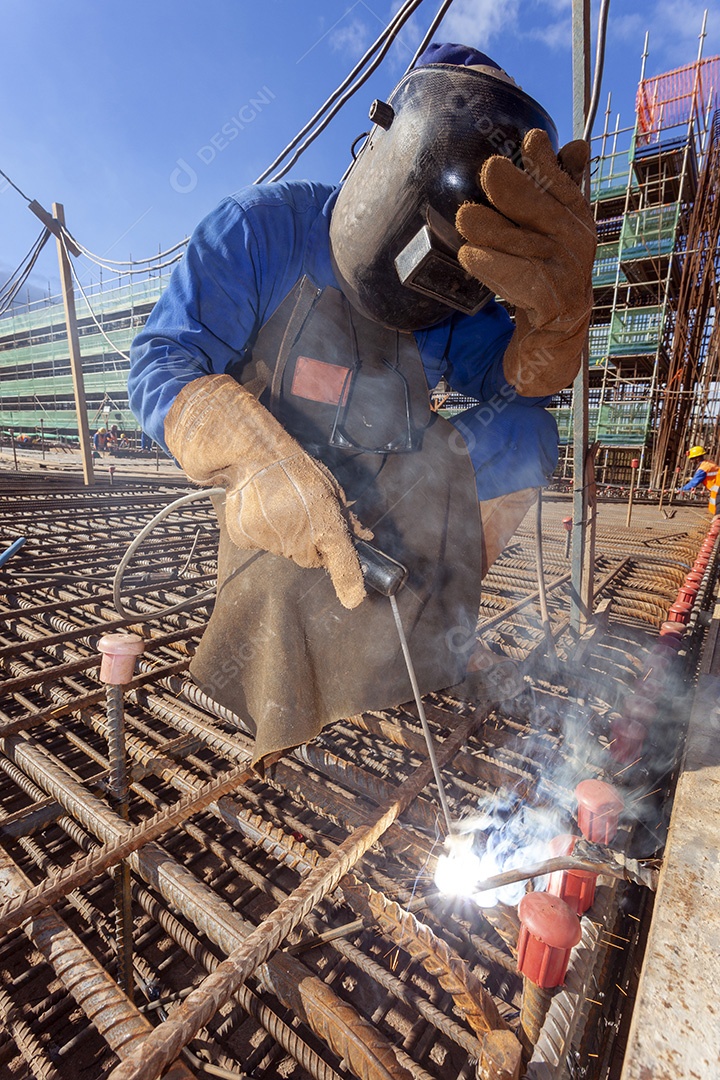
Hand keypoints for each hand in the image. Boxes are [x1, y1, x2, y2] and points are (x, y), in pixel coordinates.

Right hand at [165, 375, 370, 608]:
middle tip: (305, 517)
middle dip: (312, 545)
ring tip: (279, 508)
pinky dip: (262, 532)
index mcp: (325, 524)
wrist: (251, 454)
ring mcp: (271, 543)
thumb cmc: (296, 469)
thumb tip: (365, 537)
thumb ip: (346, 518)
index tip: (354, 600)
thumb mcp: (330, 488)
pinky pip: (261, 544)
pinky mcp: (247, 540)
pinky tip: (261, 511)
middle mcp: (299, 540)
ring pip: (285, 551)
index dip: (349, 581)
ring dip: (287, 536)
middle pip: (311, 559)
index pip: (342, 562)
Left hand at [456, 129, 596, 395]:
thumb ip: (555, 189)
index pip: (563, 186)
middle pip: (544, 213)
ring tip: (466, 217)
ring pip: (526, 246)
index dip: (548, 164)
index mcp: (575, 220)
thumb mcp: (548, 230)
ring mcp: (568, 277)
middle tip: (491, 170)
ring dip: (494, 230)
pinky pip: (522, 282)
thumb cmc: (544, 274)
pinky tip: (468, 256)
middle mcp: (576, 246)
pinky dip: (494, 267)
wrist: (554, 339)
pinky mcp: (554, 307)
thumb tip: (572, 146)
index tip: (532, 140)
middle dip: (517, 190)